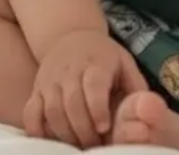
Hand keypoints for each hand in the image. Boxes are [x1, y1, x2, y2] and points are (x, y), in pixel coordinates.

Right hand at [23, 28, 147, 147]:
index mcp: (95, 63)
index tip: (104, 128)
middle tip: (96, 146)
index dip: (97, 109)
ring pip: (52, 112)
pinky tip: (50, 142)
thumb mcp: (124, 62)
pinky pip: (30, 113)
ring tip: (80, 147)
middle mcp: (69, 71)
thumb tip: (148, 111)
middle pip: (72, 104)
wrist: (70, 36)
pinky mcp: (36, 91)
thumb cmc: (103, 56)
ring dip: (65, 135)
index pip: (93, 86)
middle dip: (84, 131)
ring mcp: (49, 81)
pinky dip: (37, 131)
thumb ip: (136, 86)